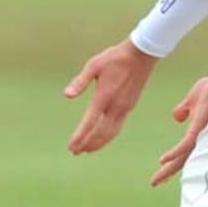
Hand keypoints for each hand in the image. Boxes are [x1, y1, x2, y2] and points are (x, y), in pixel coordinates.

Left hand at [65, 39, 158, 153]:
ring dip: (99, 142)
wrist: (141, 54)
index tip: (71, 147)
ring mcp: (125, 107)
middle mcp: (116, 106)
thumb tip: (67, 95)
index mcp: (104, 96)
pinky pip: (118, 126)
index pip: (90, 123)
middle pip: (101, 132)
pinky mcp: (130, 105)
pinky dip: (109, 135)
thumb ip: (80, 82)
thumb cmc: (114, 57)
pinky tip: (104, 136)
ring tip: (88, 149)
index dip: (80, 137)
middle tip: (76, 152)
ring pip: (112, 132)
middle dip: (88, 144)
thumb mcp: (93, 66)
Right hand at [150, 74, 207, 185]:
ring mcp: (204, 134)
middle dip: (168, 171)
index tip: (161, 170)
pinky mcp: (202, 127)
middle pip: (183, 159)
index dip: (172, 161)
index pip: (184, 151)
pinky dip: (175, 153)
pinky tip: (164, 160)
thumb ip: (184, 109)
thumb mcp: (193, 98)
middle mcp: (203, 137)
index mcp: (199, 132)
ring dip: (170, 168)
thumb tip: (178, 118)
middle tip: (154, 183)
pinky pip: (186, 145)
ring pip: (184, 156)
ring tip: (157, 179)